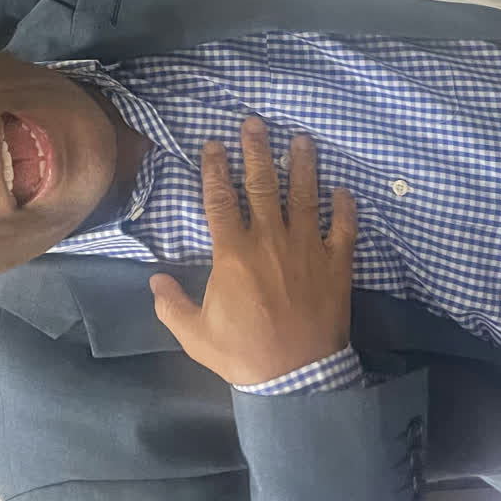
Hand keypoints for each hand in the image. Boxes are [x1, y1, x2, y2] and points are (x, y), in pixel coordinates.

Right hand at [151, 119, 356, 385]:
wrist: (296, 378)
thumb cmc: (243, 354)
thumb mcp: (194, 335)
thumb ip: (171, 305)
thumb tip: (154, 281)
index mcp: (233, 253)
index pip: (221, 200)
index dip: (215, 169)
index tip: (214, 144)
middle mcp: (271, 240)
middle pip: (263, 186)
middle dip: (257, 151)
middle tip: (255, 123)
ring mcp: (308, 249)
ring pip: (306, 197)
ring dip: (303, 166)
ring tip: (302, 140)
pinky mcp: (337, 265)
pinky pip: (344, 229)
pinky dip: (345, 208)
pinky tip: (344, 189)